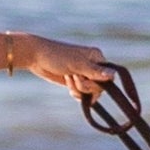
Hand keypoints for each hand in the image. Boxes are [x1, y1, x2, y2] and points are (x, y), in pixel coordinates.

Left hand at [0, 31, 118, 97]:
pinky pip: (82, 94)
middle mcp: (93, 65)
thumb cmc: (56, 56)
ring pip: (90, 92)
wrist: (36, 57)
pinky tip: (67, 86)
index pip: (108, 77)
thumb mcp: (76, 64)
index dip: (97, 83)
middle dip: (85, 86)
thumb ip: (95, 72)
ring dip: (78, 89)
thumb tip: (113, 76)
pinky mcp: (76, 81)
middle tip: (73, 76)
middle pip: (99, 87)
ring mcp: (84, 74)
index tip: (84, 78)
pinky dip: (75, 92)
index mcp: (97, 57)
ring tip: (67, 78)